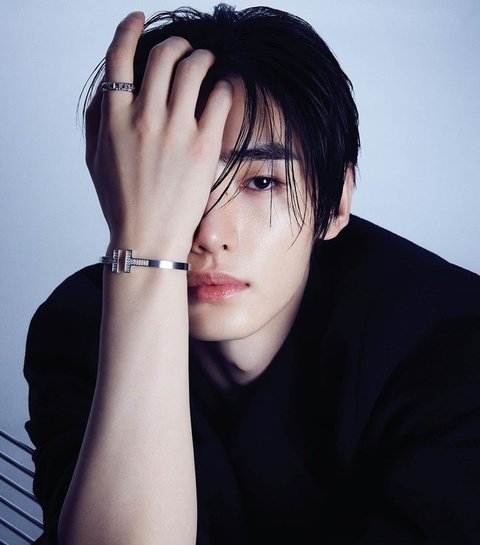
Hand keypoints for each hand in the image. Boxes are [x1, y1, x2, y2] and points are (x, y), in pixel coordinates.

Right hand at [85, 12, 232, 258]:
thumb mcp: (95, 160)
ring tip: (209, 63)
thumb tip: (107, 91)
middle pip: (163, 55)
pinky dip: (225, 85)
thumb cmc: (121, 203)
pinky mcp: (204, 146)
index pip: (119, 57)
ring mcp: (175, 130)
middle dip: (177, 44)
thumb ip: (96, 120)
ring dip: (203, 57)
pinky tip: (226, 87)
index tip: (138, 19)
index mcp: (114, 118)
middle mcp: (143, 117)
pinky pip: (220, 97)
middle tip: (186, 49)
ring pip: (194, 68)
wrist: (147, 237)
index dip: (129, 30)